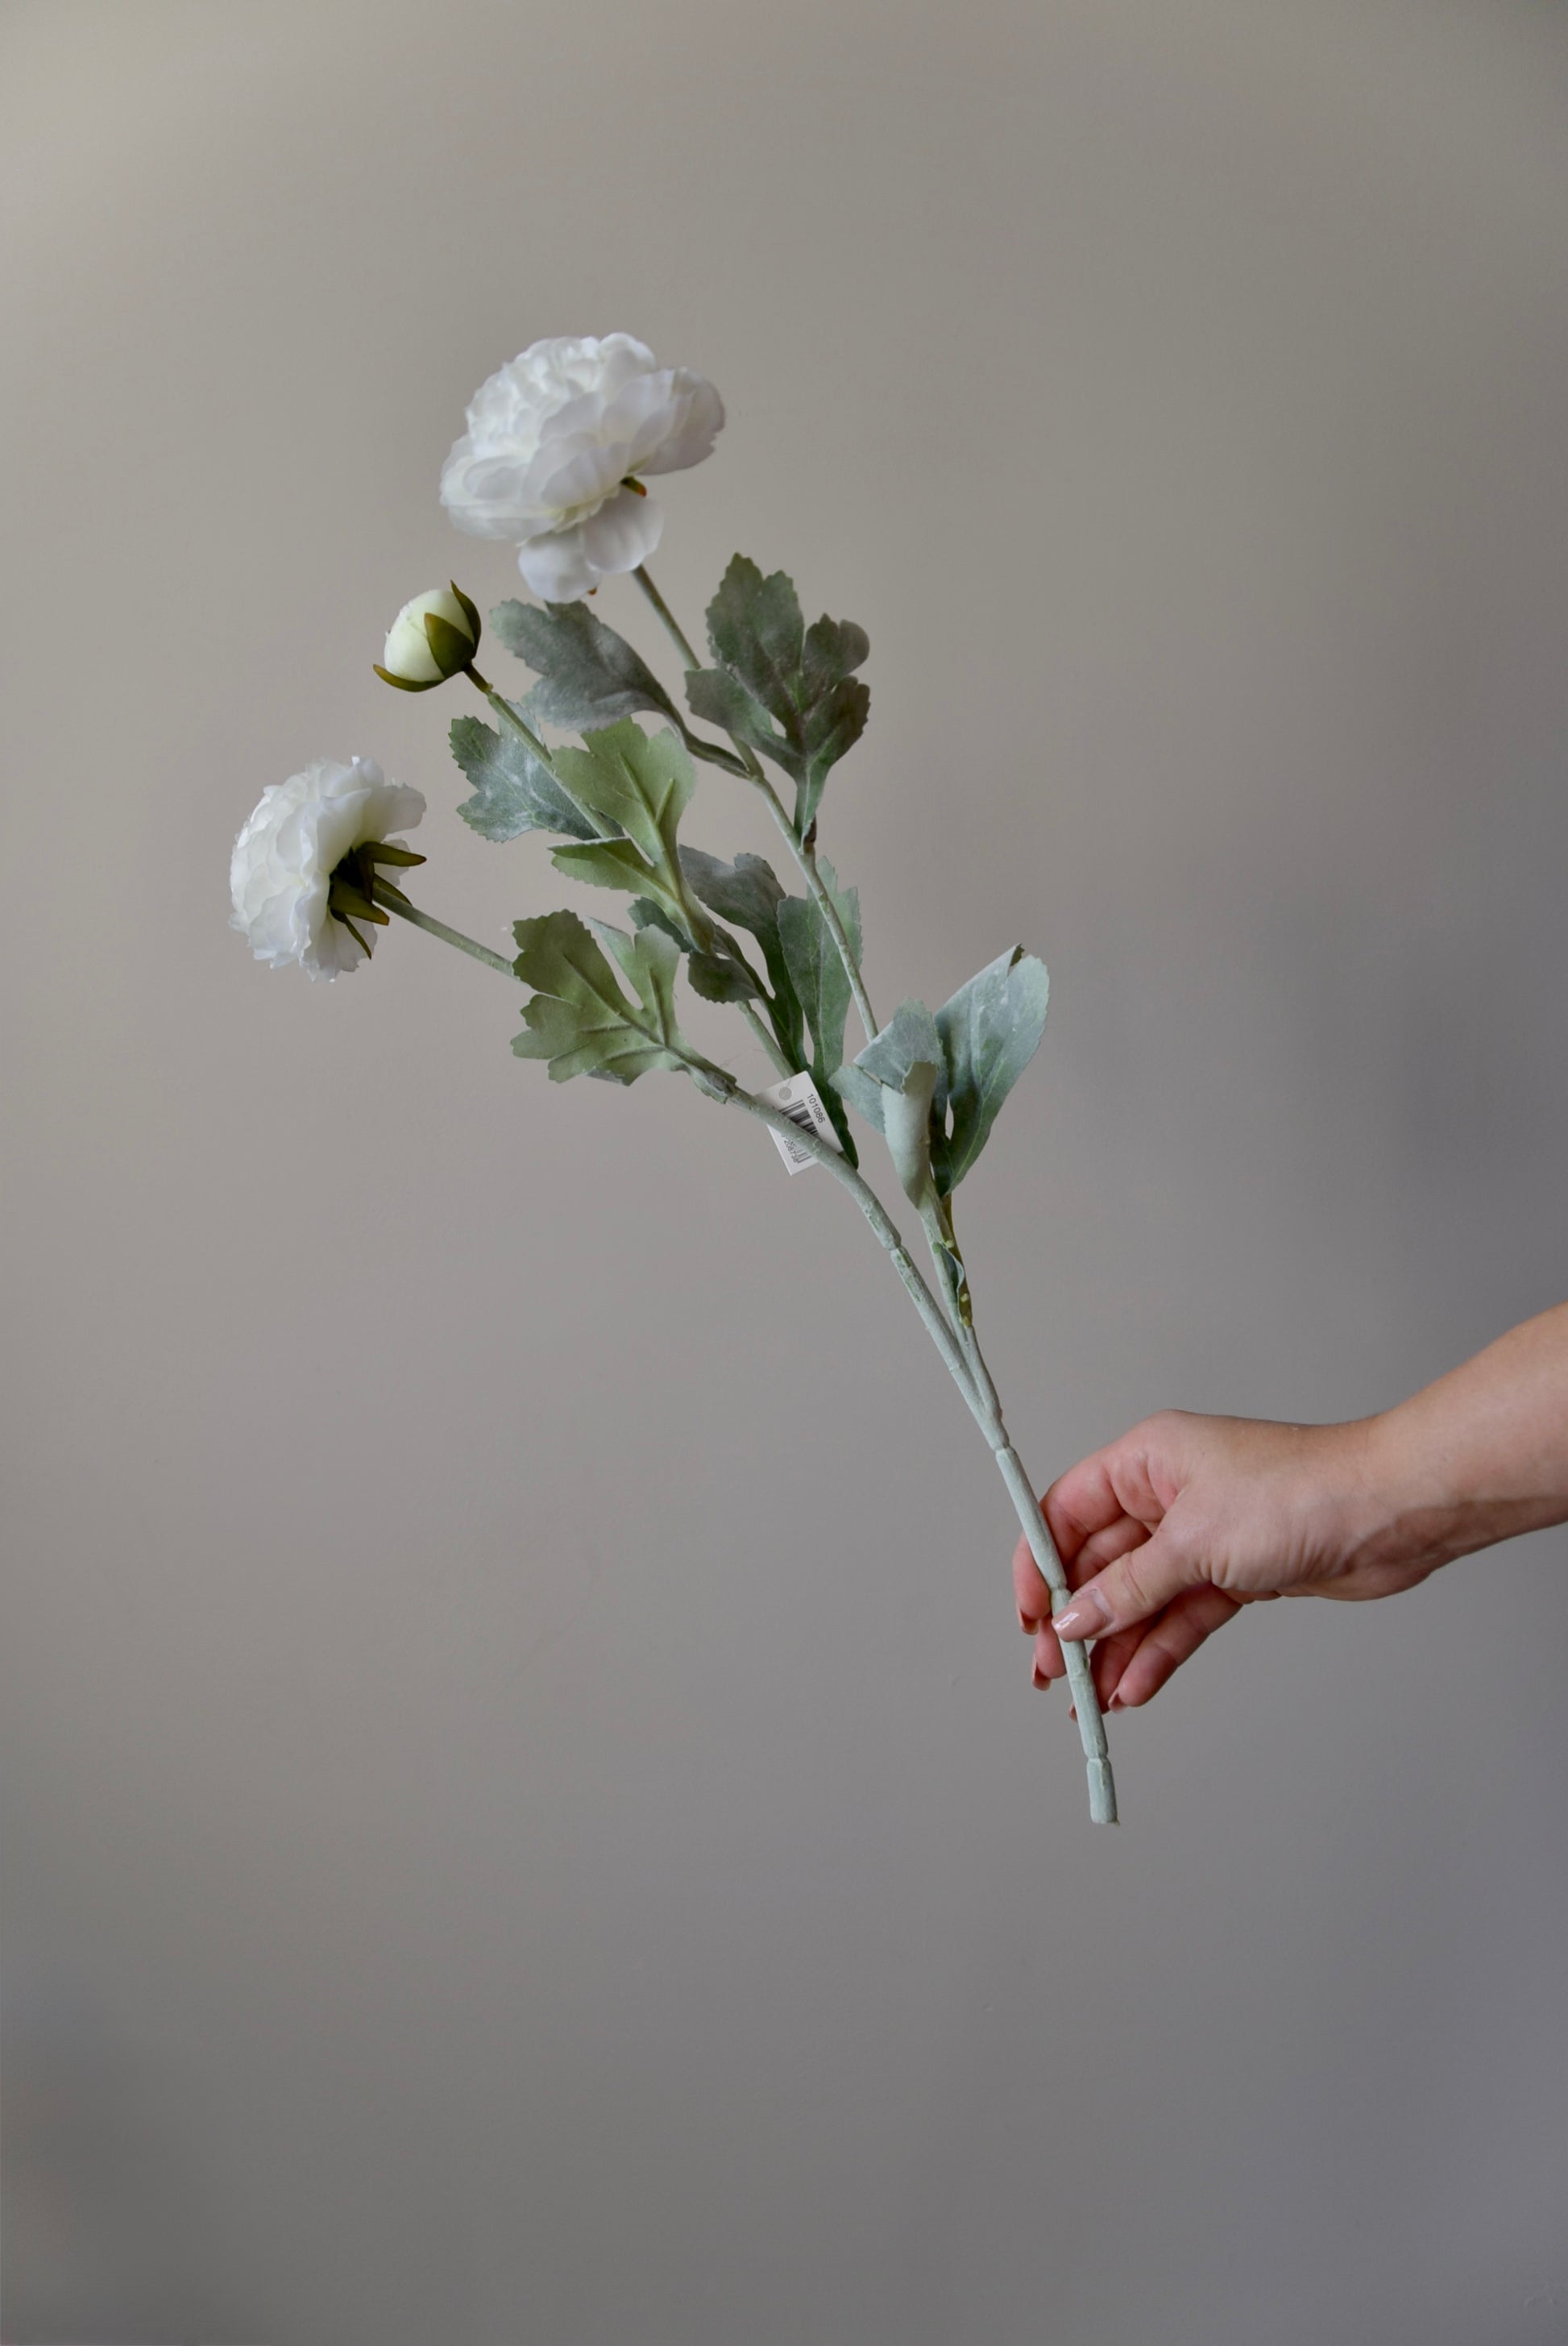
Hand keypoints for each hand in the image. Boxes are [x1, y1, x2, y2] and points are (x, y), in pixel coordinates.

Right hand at [1013, 1409, 1442, 1711]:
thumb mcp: (1193, 1543)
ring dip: (1115, 1649)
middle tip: (1054, 1674)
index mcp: (1147, 1461)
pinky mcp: (1236, 1574)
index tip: (1029, 1618)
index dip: (1039, 1565)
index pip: (1066, 1512)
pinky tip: (1136, 1689)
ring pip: (1140, 1600)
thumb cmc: (1297, 1493)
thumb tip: (1071, 1620)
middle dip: (1076, 1622)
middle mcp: (1168, 1495)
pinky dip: (1159, 1653)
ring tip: (1093, 1700)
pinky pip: (1181, 1617)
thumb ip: (1126, 1588)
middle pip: (1099, 1564)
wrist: (1388, 1512)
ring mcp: (1202, 1537)